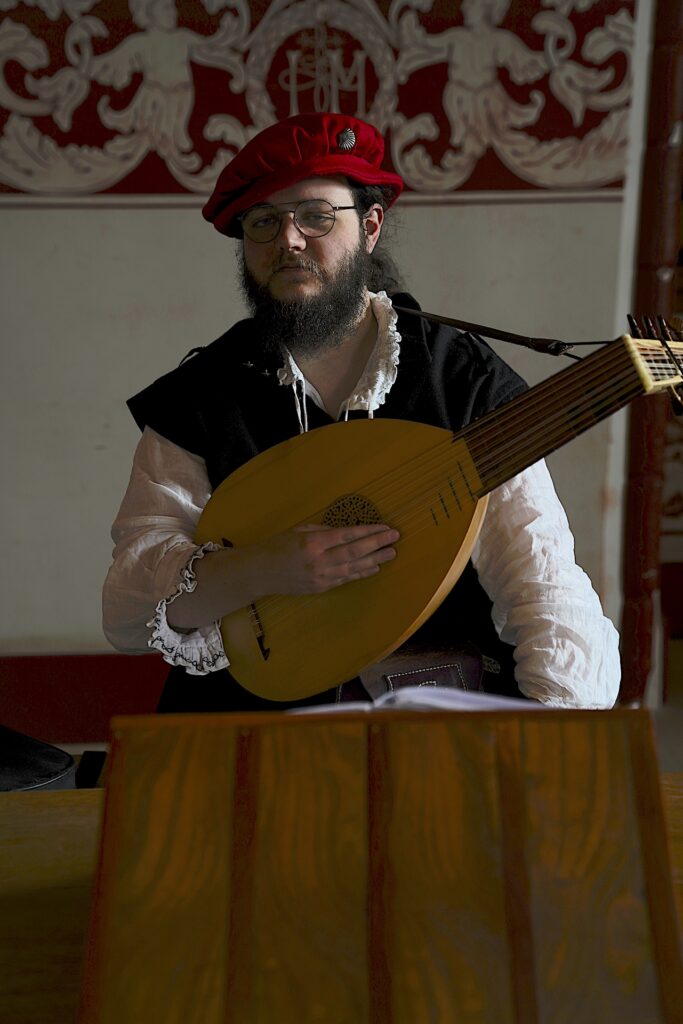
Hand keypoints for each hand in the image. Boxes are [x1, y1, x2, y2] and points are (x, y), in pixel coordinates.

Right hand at [251, 522, 399, 596]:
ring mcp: (321, 577)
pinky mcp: (321, 588)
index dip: (369, 531)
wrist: (260, 573)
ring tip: (391, 554)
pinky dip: (361, 573)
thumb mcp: (299, 530)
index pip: (348, 535)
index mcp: (313, 542)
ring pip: (354, 567)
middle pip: (355, 552)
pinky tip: (374, 568)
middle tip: (395, 538)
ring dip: (375, 560)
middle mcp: (319, 560)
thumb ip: (324, 530)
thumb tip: (348, 532)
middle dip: (378, 544)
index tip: (385, 527)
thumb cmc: (278, 546)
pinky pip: (345, 579)